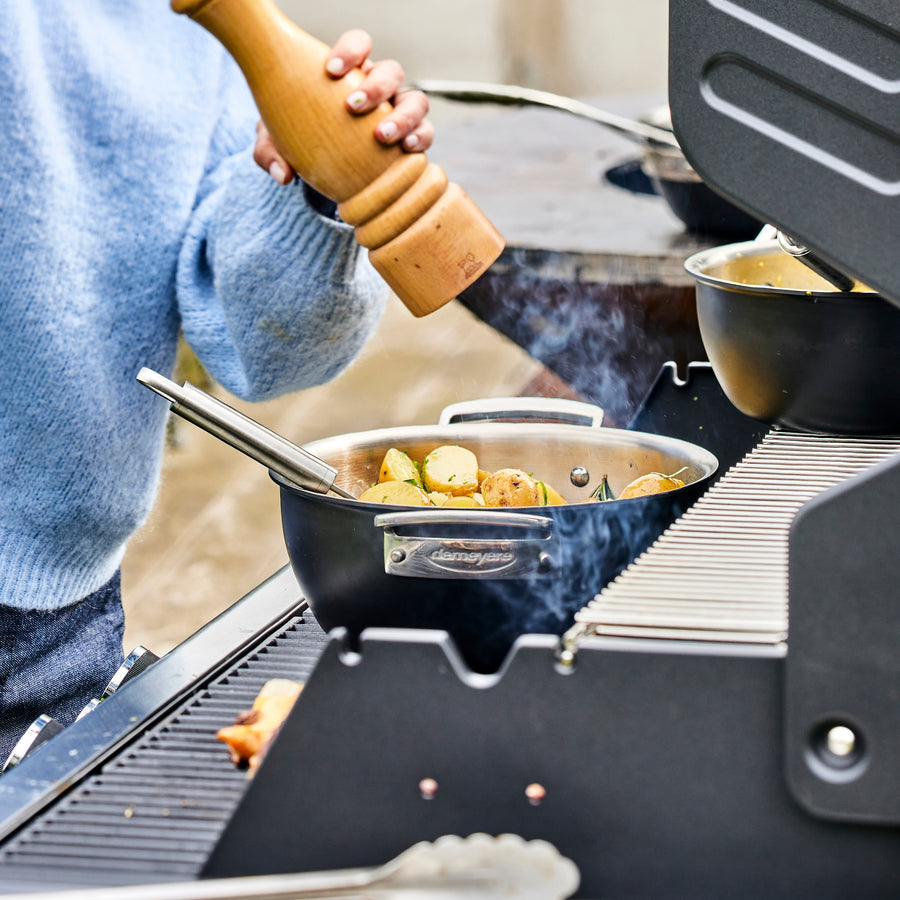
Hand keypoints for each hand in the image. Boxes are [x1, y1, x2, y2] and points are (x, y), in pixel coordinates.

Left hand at [255, 29, 432, 185]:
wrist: (324, 174)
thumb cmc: (300, 145)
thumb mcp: (276, 144)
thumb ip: (268, 151)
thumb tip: (282, 174)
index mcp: (350, 75)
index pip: (359, 45)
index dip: (350, 51)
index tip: (331, 71)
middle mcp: (378, 90)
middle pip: (391, 71)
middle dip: (376, 85)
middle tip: (353, 107)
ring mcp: (397, 114)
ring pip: (416, 100)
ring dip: (404, 115)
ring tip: (383, 136)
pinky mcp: (410, 141)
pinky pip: (425, 133)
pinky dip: (420, 138)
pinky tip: (406, 150)